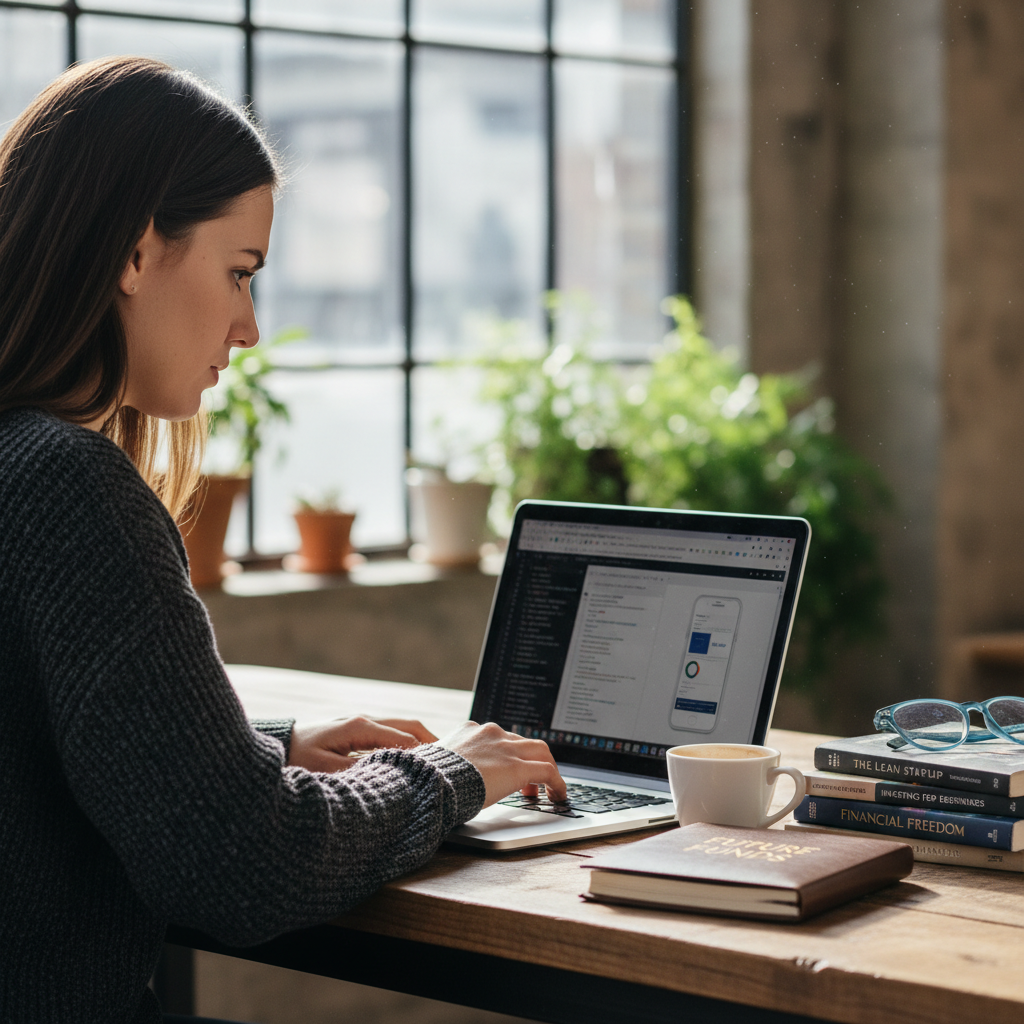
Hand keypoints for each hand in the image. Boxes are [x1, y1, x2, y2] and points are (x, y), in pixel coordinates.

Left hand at [287, 717, 436, 772]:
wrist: (280, 745)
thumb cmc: (299, 758)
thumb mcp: (325, 770)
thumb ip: (358, 771)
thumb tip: (389, 775)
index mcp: (361, 727)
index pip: (405, 739)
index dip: (424, 755)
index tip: (440, 772)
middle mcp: (366, 720)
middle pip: (411, 725)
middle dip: (433, 742)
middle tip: (452, 761)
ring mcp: (364, 722)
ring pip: (404, 726)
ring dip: (422, 740)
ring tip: (439, 760)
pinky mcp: (360, 728)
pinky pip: (392, 731)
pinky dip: (409, 741)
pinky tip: (415, 757)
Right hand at [437, 722, 566, 806]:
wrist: (431, 781)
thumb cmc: (428, 778)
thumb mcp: (438, 764)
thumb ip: (450, 764)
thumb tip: (447, 777)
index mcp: (471, 730)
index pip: (500, 738)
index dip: (509, 754)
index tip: (509, 769)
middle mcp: (491, 733)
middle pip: (523, 741)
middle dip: (531, 759)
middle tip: (533, 782)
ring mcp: (506, 748)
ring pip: (540, 751)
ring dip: (547, 769)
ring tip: (550, 789)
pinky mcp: (517, 767)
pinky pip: (547, 771)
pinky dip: (557, 783)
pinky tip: (558, 795)